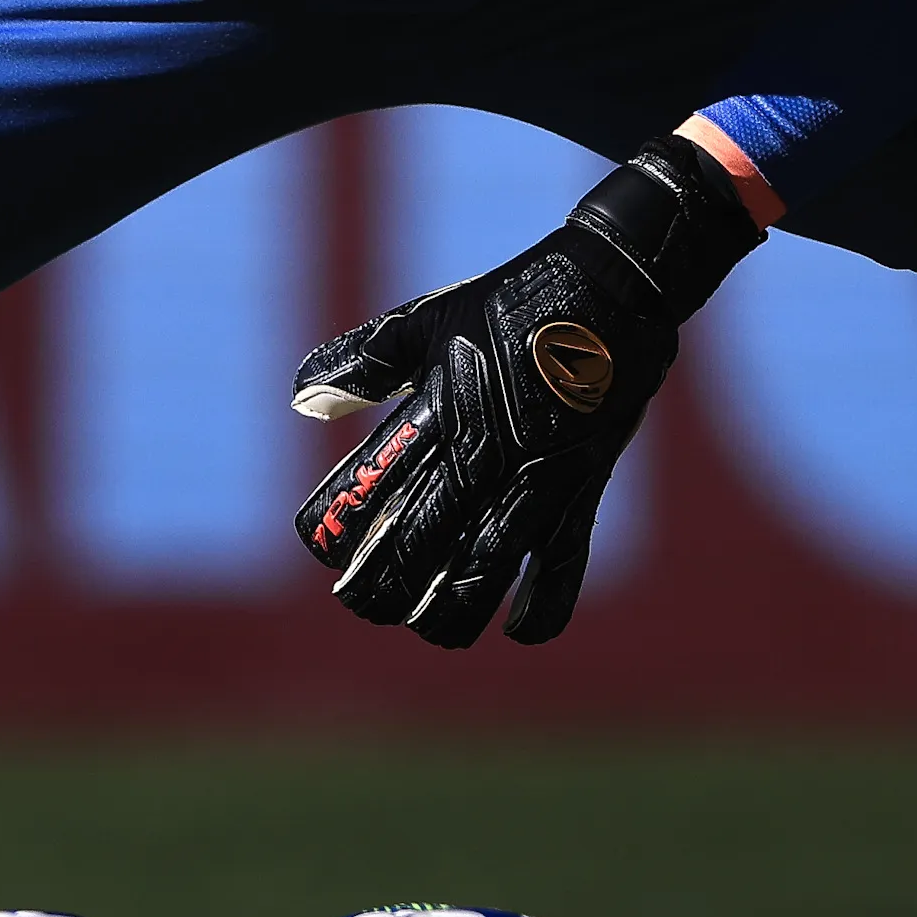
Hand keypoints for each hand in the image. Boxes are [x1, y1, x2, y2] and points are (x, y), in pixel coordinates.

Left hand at [291, 132, 764, 644]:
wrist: (614, 287)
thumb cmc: (511, 302)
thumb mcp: (426, 322)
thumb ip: (363, 364)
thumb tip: (302, 400)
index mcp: (440, 414)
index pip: (367, 492)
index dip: (333, 530)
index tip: (320, 548)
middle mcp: (486, 457)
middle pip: (418, 550)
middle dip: (381, 589)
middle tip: (362, 602)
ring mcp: (538, 480)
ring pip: (483, 576)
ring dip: (448, 613)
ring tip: (427, 624)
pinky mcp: (583, 492)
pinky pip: (564, 569)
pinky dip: (540, 609)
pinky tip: (514, 628)